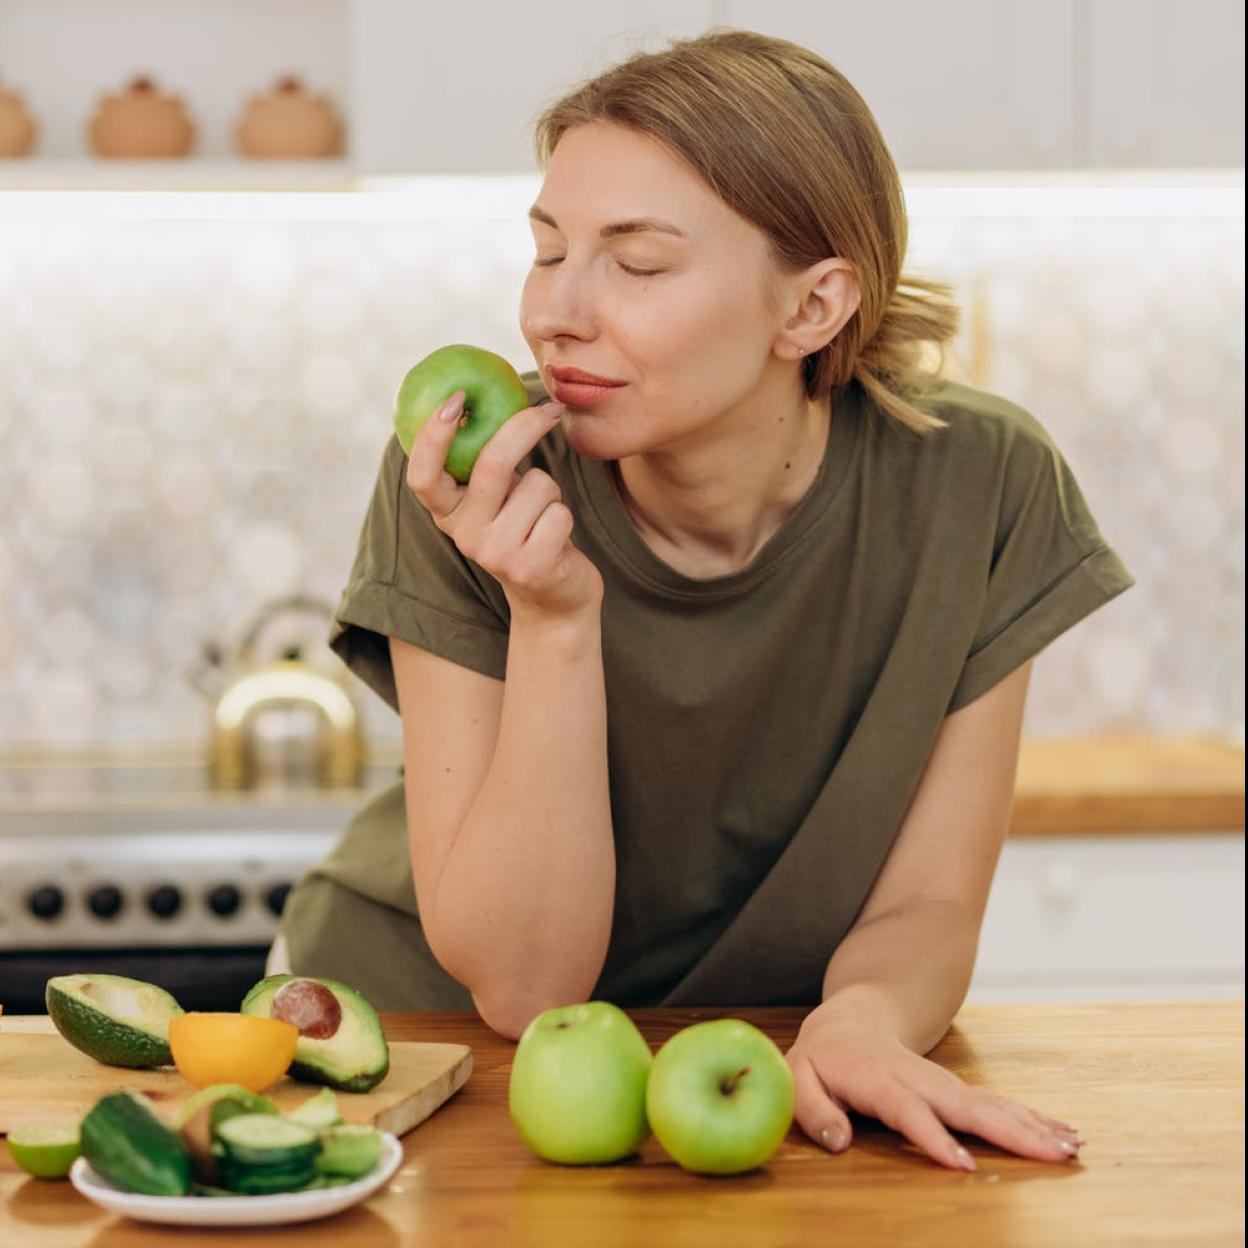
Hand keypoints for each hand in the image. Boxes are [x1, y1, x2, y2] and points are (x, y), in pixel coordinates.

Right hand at [405, 391, 603, 620]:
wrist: (554, 597)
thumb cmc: (526, 528)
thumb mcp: (499, 497)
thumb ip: (487, 461)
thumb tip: (489, 392)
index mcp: (448, 513)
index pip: (422, 475)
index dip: (432, 436)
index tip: (456, 398)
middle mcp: (464, 534)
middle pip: (491, 464)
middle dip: (524, 428)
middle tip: (550, 408)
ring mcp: (495, 554)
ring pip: (538, 486)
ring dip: (552, 491)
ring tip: (544, 516)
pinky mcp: (530, 568)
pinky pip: (559, 513)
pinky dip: (565, 517)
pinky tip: (556, 539)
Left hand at [785, 1005, 1085, 1170]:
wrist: (850, 1021)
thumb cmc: (822, 1057)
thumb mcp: (798, 1077)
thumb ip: (813, 1109)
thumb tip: (839, 1142)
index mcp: (877, 1079)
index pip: (908, 1110)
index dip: (934, 1136)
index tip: (964, 1164)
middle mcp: (916, 1078)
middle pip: (965, 1105)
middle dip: (1008, 1130)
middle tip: (1050, 1154)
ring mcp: (940, 1081)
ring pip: (988, 1103)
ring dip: (1030, 1125)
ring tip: (1069, 1147)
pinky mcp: (954, 1089)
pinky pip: (994, 1104)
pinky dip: (1029, 1118)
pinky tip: (1061, 1132)